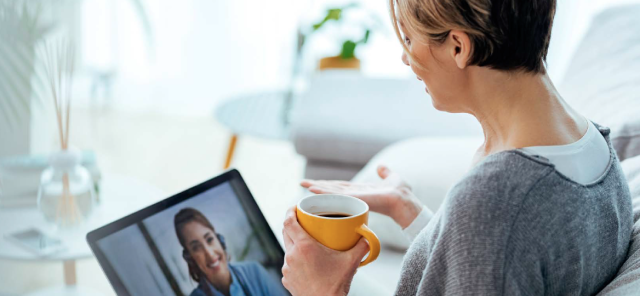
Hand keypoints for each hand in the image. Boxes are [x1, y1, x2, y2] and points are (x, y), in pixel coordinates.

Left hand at [281, 206, 368, 295]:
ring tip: (307, 244)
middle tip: (303, 221)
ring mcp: (287, 268)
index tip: (296, 207)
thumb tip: (367, 236)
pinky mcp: (287, 278)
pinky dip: (295, 260)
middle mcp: (292, 255)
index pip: (289, 222)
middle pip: (286, 232)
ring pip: (287, 248)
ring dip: (294, 243)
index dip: (290, 211)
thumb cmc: (335, 285)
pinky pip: (289, 263)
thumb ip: (361, 246)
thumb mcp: (351, 263)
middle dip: (292, 224)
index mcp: (304, 247)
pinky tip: (306, 263)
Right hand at [301, 165, 422, 227]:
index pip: (341, 186)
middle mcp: (355, 194)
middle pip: (332, 189)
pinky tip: (313, 189)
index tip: (316, 182)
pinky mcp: (354, 198)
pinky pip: (336, 195)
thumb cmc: (401, 193)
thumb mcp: (391, 178)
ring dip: (317, 188)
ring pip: (331, 192)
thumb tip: (381, 167)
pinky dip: (323, 192)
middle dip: (317, 186)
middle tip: (301, 183)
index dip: (328, 184)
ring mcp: (353, 197)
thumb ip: (385, 173)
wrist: (404, 200)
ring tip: (303, 184)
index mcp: (361, 190)